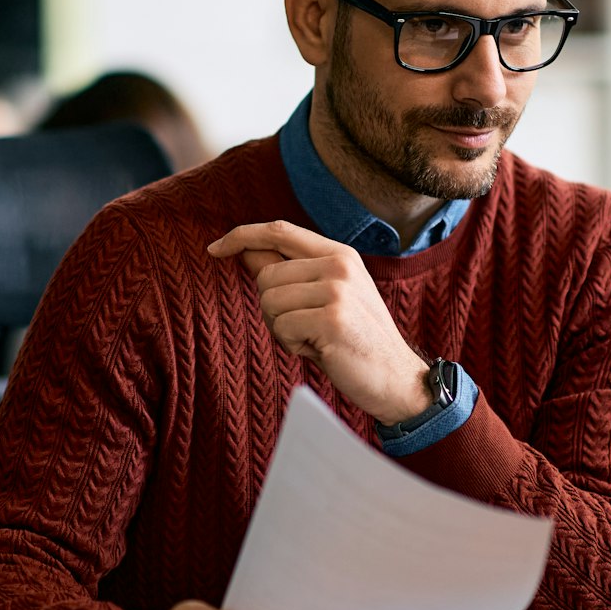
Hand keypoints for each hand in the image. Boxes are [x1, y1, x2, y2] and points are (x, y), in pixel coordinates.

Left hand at [207, 220, 431, 423]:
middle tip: (306, 329)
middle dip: (273, 309)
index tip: (214, 249)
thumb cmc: (353, 340)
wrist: (396, 379)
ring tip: (316, 339)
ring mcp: (337, 290)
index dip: (242, 236)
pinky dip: (293, 345)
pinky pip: (281, 327)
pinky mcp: (332, 318)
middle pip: (266, 277)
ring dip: (283, 329)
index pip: (279, 230)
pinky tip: (321, 351)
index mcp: (339, 254)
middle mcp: (339, 265)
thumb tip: (245, 250)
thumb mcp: (324, 297)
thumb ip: (289, 272)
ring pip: (269, 302)